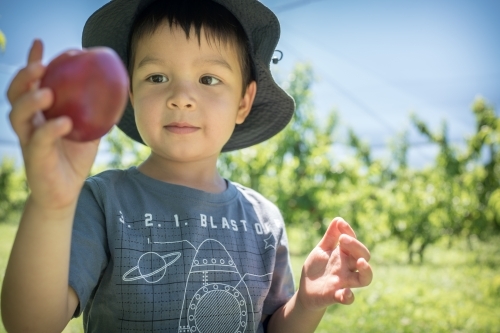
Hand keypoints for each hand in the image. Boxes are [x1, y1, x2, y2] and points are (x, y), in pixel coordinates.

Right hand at [8, 40, 98, 209]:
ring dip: (30, 101)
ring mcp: (28, 140)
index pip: (31, 83)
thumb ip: (97, 110)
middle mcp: (28, 123)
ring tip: (47, 92)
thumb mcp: (90, 129)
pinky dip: (50, 130)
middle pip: (15, 94)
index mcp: (39, 112)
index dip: (31, 61)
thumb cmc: (75, 157)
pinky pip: (39, 141)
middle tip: (40, 66)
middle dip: (23, 77)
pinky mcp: (34, 157)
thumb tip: (118, 87)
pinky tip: (64, 122)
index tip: (38, 42)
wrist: (67, 191)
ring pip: (18, 115)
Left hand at [297, 217, 372, 310]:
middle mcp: (347, 268)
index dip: (349, 232)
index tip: (340, 224)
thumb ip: (330, 237)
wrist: (306, 291)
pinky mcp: (335, 296)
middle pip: (363, 257)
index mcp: (344, 255)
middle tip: (343, 240)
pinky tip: (345, 292)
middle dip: (356, 247)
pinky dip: (348, 297)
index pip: (354, 242)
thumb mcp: (322, 250)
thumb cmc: (317, 269)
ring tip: (361, 262)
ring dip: (366, 271)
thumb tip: (339, 219)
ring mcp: (343, 282)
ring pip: (364, 278)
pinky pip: (347, 298)